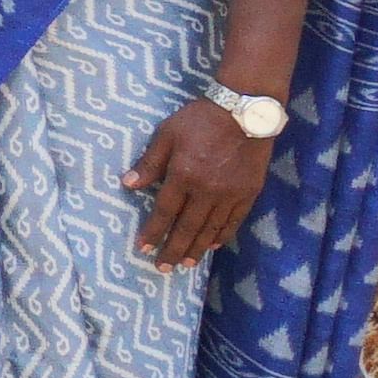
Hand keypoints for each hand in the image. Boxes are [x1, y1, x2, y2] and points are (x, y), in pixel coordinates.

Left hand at [126, 94, 270, 262]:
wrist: (246, 110)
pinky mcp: (249, 192)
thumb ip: (149, 162)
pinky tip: (212, 246)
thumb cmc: (201, 118)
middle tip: (163, 268)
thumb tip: (128, 185)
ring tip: (186, 264)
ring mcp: (230, 194)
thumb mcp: (167, 133)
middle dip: (173, 250)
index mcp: (183, 175)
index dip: (153, 232)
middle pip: (187, 227)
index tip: (143, 249)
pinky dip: (222, 236)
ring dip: (196, 249)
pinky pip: (234, 221)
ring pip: (210, 229)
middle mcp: (207, 190)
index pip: (165, 212)